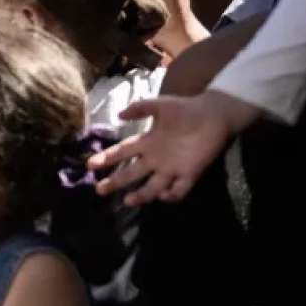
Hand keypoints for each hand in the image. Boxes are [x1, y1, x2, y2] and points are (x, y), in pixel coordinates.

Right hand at [87, 89, 252, 205]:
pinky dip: (172, 194)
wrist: (214, 114)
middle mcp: (156, 159)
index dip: (107, 158)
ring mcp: (172, 168)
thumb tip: (119, 115)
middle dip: (116, 182)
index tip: (91, 165)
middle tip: (100, 190)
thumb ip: (140, 108)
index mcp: (147, 143)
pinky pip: (179, 189)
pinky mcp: (190, 174)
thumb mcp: (160, 104)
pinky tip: (163, 194)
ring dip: (141, 195)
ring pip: (153, 186)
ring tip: (129, 200)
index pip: (123, 152)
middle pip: (132, 173)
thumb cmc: (186, 109)